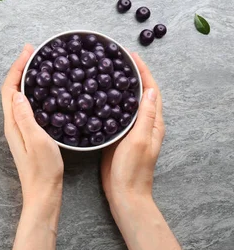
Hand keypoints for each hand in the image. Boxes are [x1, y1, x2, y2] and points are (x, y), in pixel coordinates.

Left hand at [1, 44, 63, 206]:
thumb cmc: (43, 170)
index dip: (16, 68)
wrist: (43, 194)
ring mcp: (19, 130)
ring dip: (25, 79)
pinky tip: (44, 93)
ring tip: (38, 66)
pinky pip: (26, 107)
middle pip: (11, 90)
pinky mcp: (28, 136)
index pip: (10, 89)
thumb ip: (26, 117)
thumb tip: (18, 94)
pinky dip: (32, 93)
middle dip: (20, 69)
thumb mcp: (37, 140)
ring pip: (18, 98)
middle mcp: (12, 125)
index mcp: (13, 124)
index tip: (28, 51)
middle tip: (34, 53)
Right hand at [101, 52, 164, 205]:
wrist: (124, 194)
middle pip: (139, 93)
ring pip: (125, 102)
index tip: (131, 56)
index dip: (143, 72)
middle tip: (115, 60)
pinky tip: (96, 97)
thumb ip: (146, 116)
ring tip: (105, 72)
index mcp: (152, 123)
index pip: (151, 91)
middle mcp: (143, 124)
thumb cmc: (133, 170)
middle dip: (130, 75)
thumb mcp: (140, 140)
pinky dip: (108, 102)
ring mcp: (130, 131)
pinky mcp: (117, 137)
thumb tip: (149, 91)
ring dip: (118, 87)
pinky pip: (114, 114)